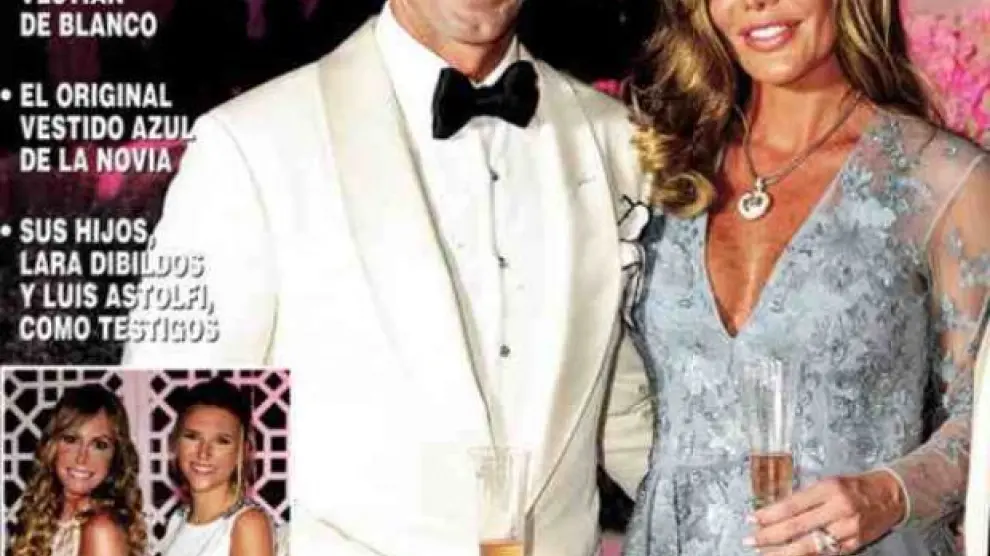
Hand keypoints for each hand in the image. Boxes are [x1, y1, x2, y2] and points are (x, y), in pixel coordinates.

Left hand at [744, 470, 906, 554]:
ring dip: (783, 552)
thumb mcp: (829, 482)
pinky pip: (826, 554)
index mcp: (829, 489)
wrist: (891, 495)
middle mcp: (838, 509)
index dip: (769, 514)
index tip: (751, 519)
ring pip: (809, 546)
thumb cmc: (855, 486)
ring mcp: (847, 530)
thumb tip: (775, 512)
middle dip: (770, 536)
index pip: (792, 505)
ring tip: (764, 553)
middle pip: (797, 527)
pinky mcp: (854, 545)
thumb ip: (805, 498)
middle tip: (750, 540)